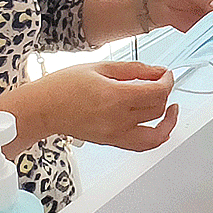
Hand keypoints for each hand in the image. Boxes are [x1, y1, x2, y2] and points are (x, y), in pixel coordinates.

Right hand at [5, 61, 178, 152]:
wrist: (43, 108)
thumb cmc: (63, 86)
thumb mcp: (100, 67)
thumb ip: (133, 69)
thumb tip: (156, 72)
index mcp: (115, 97)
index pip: (157, 92)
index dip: (167, 80)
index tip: (166, 74)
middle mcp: (118, 119)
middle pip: (158, 109)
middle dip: (165, 93)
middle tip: (161, 82)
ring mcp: (115, 134)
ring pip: (156, 132)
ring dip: (167, 119)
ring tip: (169, 107)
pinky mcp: (112, 142)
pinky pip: (143, 145)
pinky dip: (156, 136)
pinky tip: (158, 124)